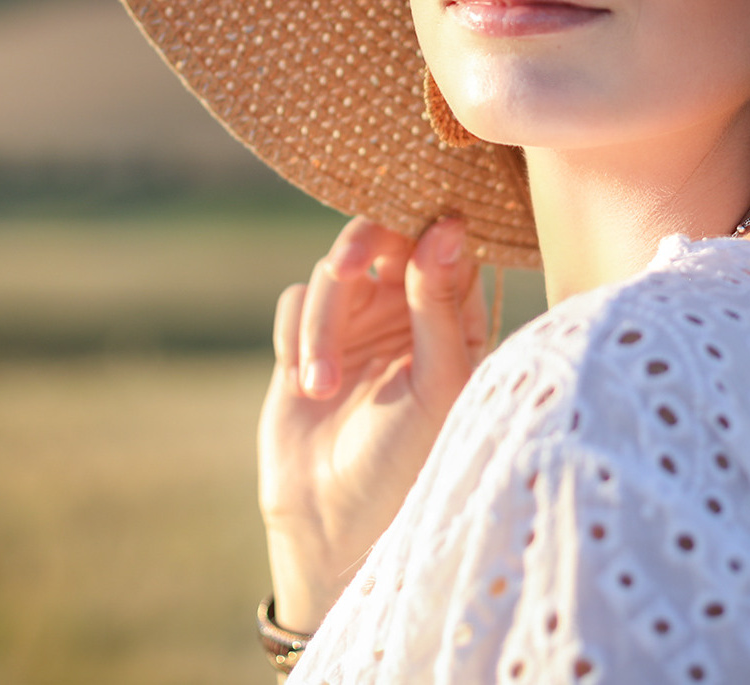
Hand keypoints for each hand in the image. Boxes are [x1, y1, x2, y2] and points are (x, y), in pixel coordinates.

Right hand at [257, 215, 484, 631]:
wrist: (336, 524)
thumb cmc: (409, 460)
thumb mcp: (437, 380)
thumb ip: (439, 303)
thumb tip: (446, 226)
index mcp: (454, 316)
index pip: (444, 241)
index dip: (424, 225)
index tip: (411, 238)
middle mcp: (407, 309)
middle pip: (384, 235)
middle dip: (360, 244)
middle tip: (346, 268)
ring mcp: (357, 322)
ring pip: (332, 270)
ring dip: (322, 322)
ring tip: (322, 385)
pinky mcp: (306, 339)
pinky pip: (295, 300)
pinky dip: (296, 334)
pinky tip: (307, 385)